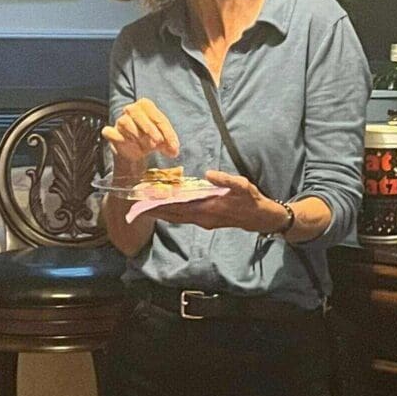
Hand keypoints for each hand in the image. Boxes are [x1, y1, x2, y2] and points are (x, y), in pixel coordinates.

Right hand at [101, 98, 179, 172]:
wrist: (136, 151)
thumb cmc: (152, 140)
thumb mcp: (164, 142)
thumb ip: (170, 145)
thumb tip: (174, 151)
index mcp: (146, 106)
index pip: (156, 115)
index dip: (167, 131)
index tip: (174, 147)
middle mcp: (131, 110)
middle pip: (136, 112)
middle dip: (149, 128)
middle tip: (158, 142)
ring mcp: (120, 121)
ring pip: (125, 122)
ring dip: (137, 135)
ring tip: (147, 148)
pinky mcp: (111, 133)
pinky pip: (110, 132)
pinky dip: (119, 138)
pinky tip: (129, 145)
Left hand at [150, 169, 286, 232]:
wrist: (259, 217)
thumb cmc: (250, 200)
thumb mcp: (242, 186)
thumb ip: (225, 180)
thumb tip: (208, 173)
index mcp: (207, 209)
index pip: (178, 207)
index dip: (161, 205)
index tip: (146, 202)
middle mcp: (201, 218)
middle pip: (173, 215)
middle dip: (155, 211)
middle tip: (137, 205)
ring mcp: (203, 221)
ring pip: (177, 218)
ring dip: (161, 213)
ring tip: (146, 206)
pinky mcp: (205, 221)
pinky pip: (183, 218)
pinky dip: (172, 213)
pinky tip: (165, 208)